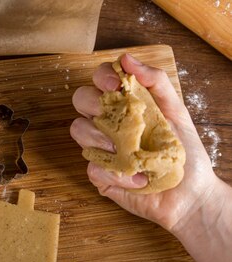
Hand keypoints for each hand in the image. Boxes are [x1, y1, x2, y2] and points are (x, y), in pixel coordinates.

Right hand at [70, 53, 221, 233]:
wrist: (189, 194)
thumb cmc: (184, 152)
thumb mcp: (176, 110)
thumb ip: (155, 82)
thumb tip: (127, 59)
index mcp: (124, 104)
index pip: (100, 79)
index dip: (102, 77)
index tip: (118, 87)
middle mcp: (107, 122)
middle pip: (80, 99)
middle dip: (96, 105)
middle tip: (117, 118)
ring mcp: (100, 148)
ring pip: (78, 130)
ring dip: (105, 139)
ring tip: (131, 152)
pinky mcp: (99, 174)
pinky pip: (92, 166)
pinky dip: (117, 173)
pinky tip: (137, 177)